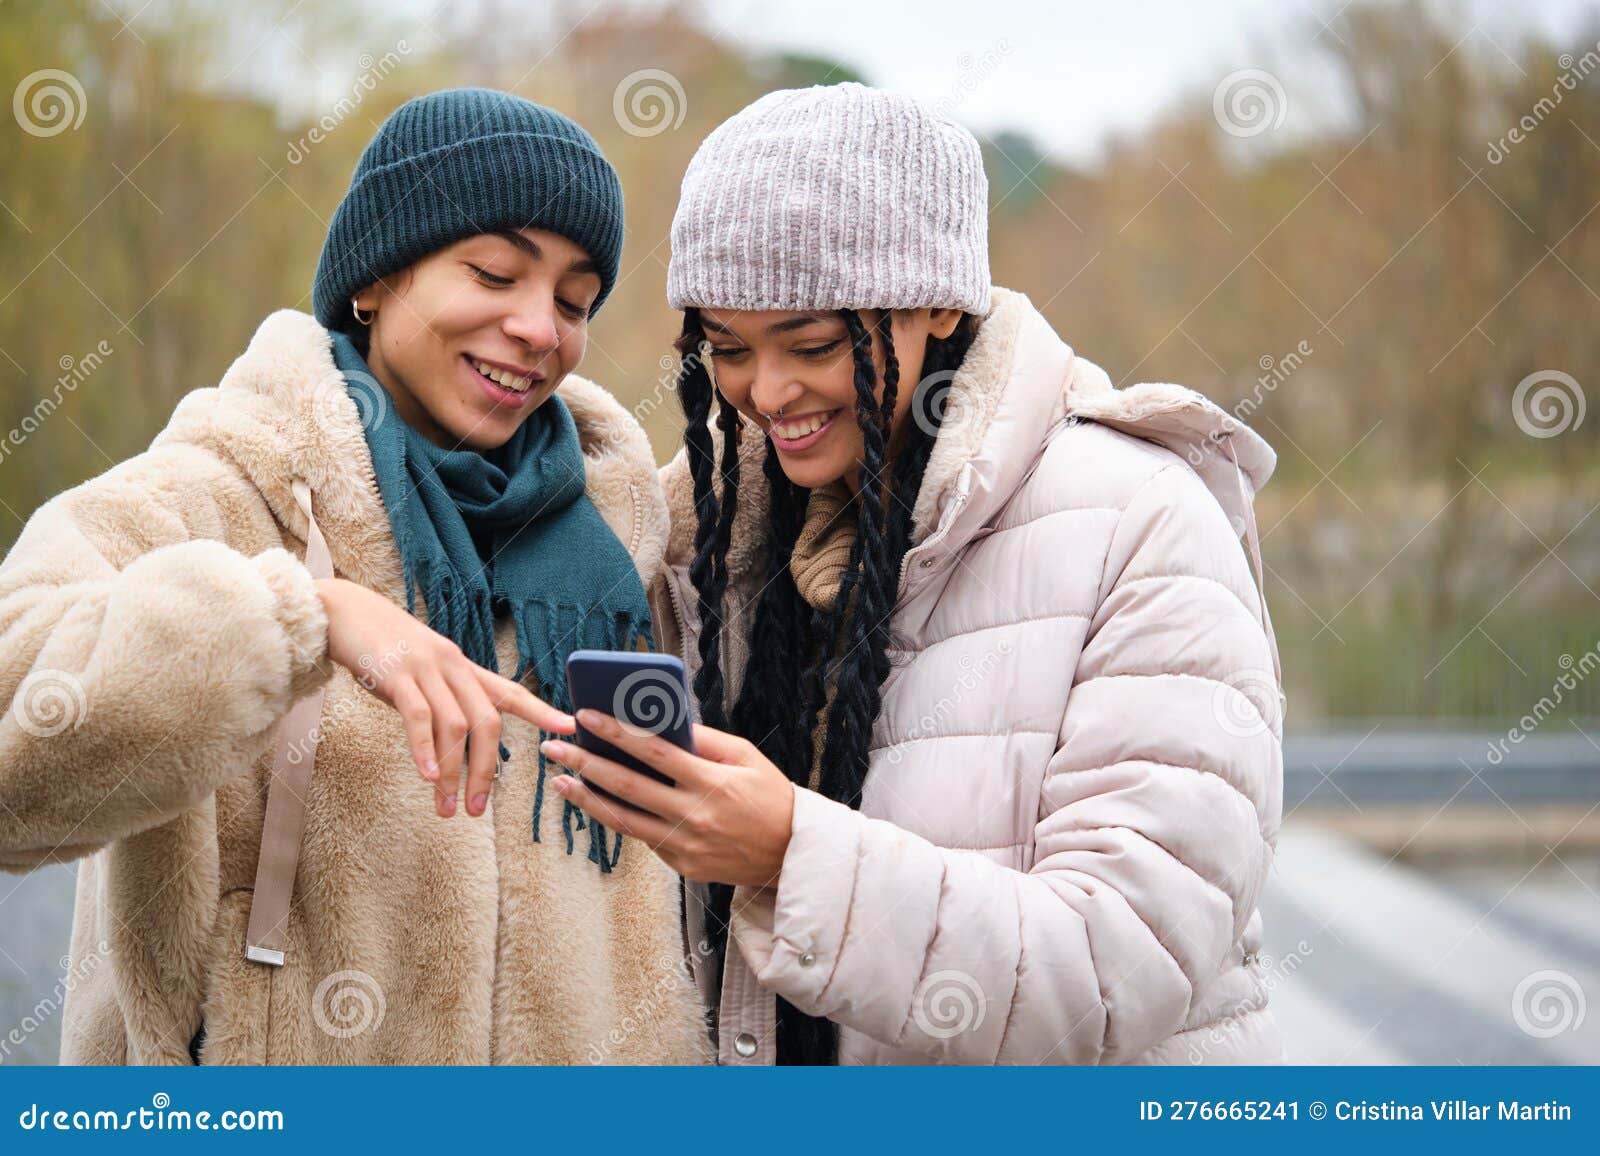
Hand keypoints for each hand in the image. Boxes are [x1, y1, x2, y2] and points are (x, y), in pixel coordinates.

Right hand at [315, 577, 575, 818]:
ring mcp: (425, 668)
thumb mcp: (422, 672)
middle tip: (476, 811)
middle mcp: (452, 666)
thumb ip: (441, 700)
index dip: (541, 710)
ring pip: (454, 726)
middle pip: (486, 721)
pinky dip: (426, 748)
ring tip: (446, 809)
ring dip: (453, 772)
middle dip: (485, 770)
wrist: (343, 612)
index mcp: (463, 668)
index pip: (510, 691)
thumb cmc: (383, 649)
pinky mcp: (395, 673)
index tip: (571, 728)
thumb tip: (454, 743)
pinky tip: (430, 776)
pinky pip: (418, 715)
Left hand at [539, 710, 794, 887]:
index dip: (616, 733)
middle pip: (627, 786)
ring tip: (561, 782)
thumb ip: (705, 740)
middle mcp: (694, 816)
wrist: (792, 854)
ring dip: (587, 799)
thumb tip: (664, 722)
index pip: (654, 752)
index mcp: (711, 783)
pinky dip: (618, 819)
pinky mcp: (682, 866)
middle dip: (585, 764)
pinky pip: (643, 838)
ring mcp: (685, 846)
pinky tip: (597, 803)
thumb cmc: (770, 797)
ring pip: (624, 820)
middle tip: (554, 749)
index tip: (586, 716)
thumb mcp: (747, 757)